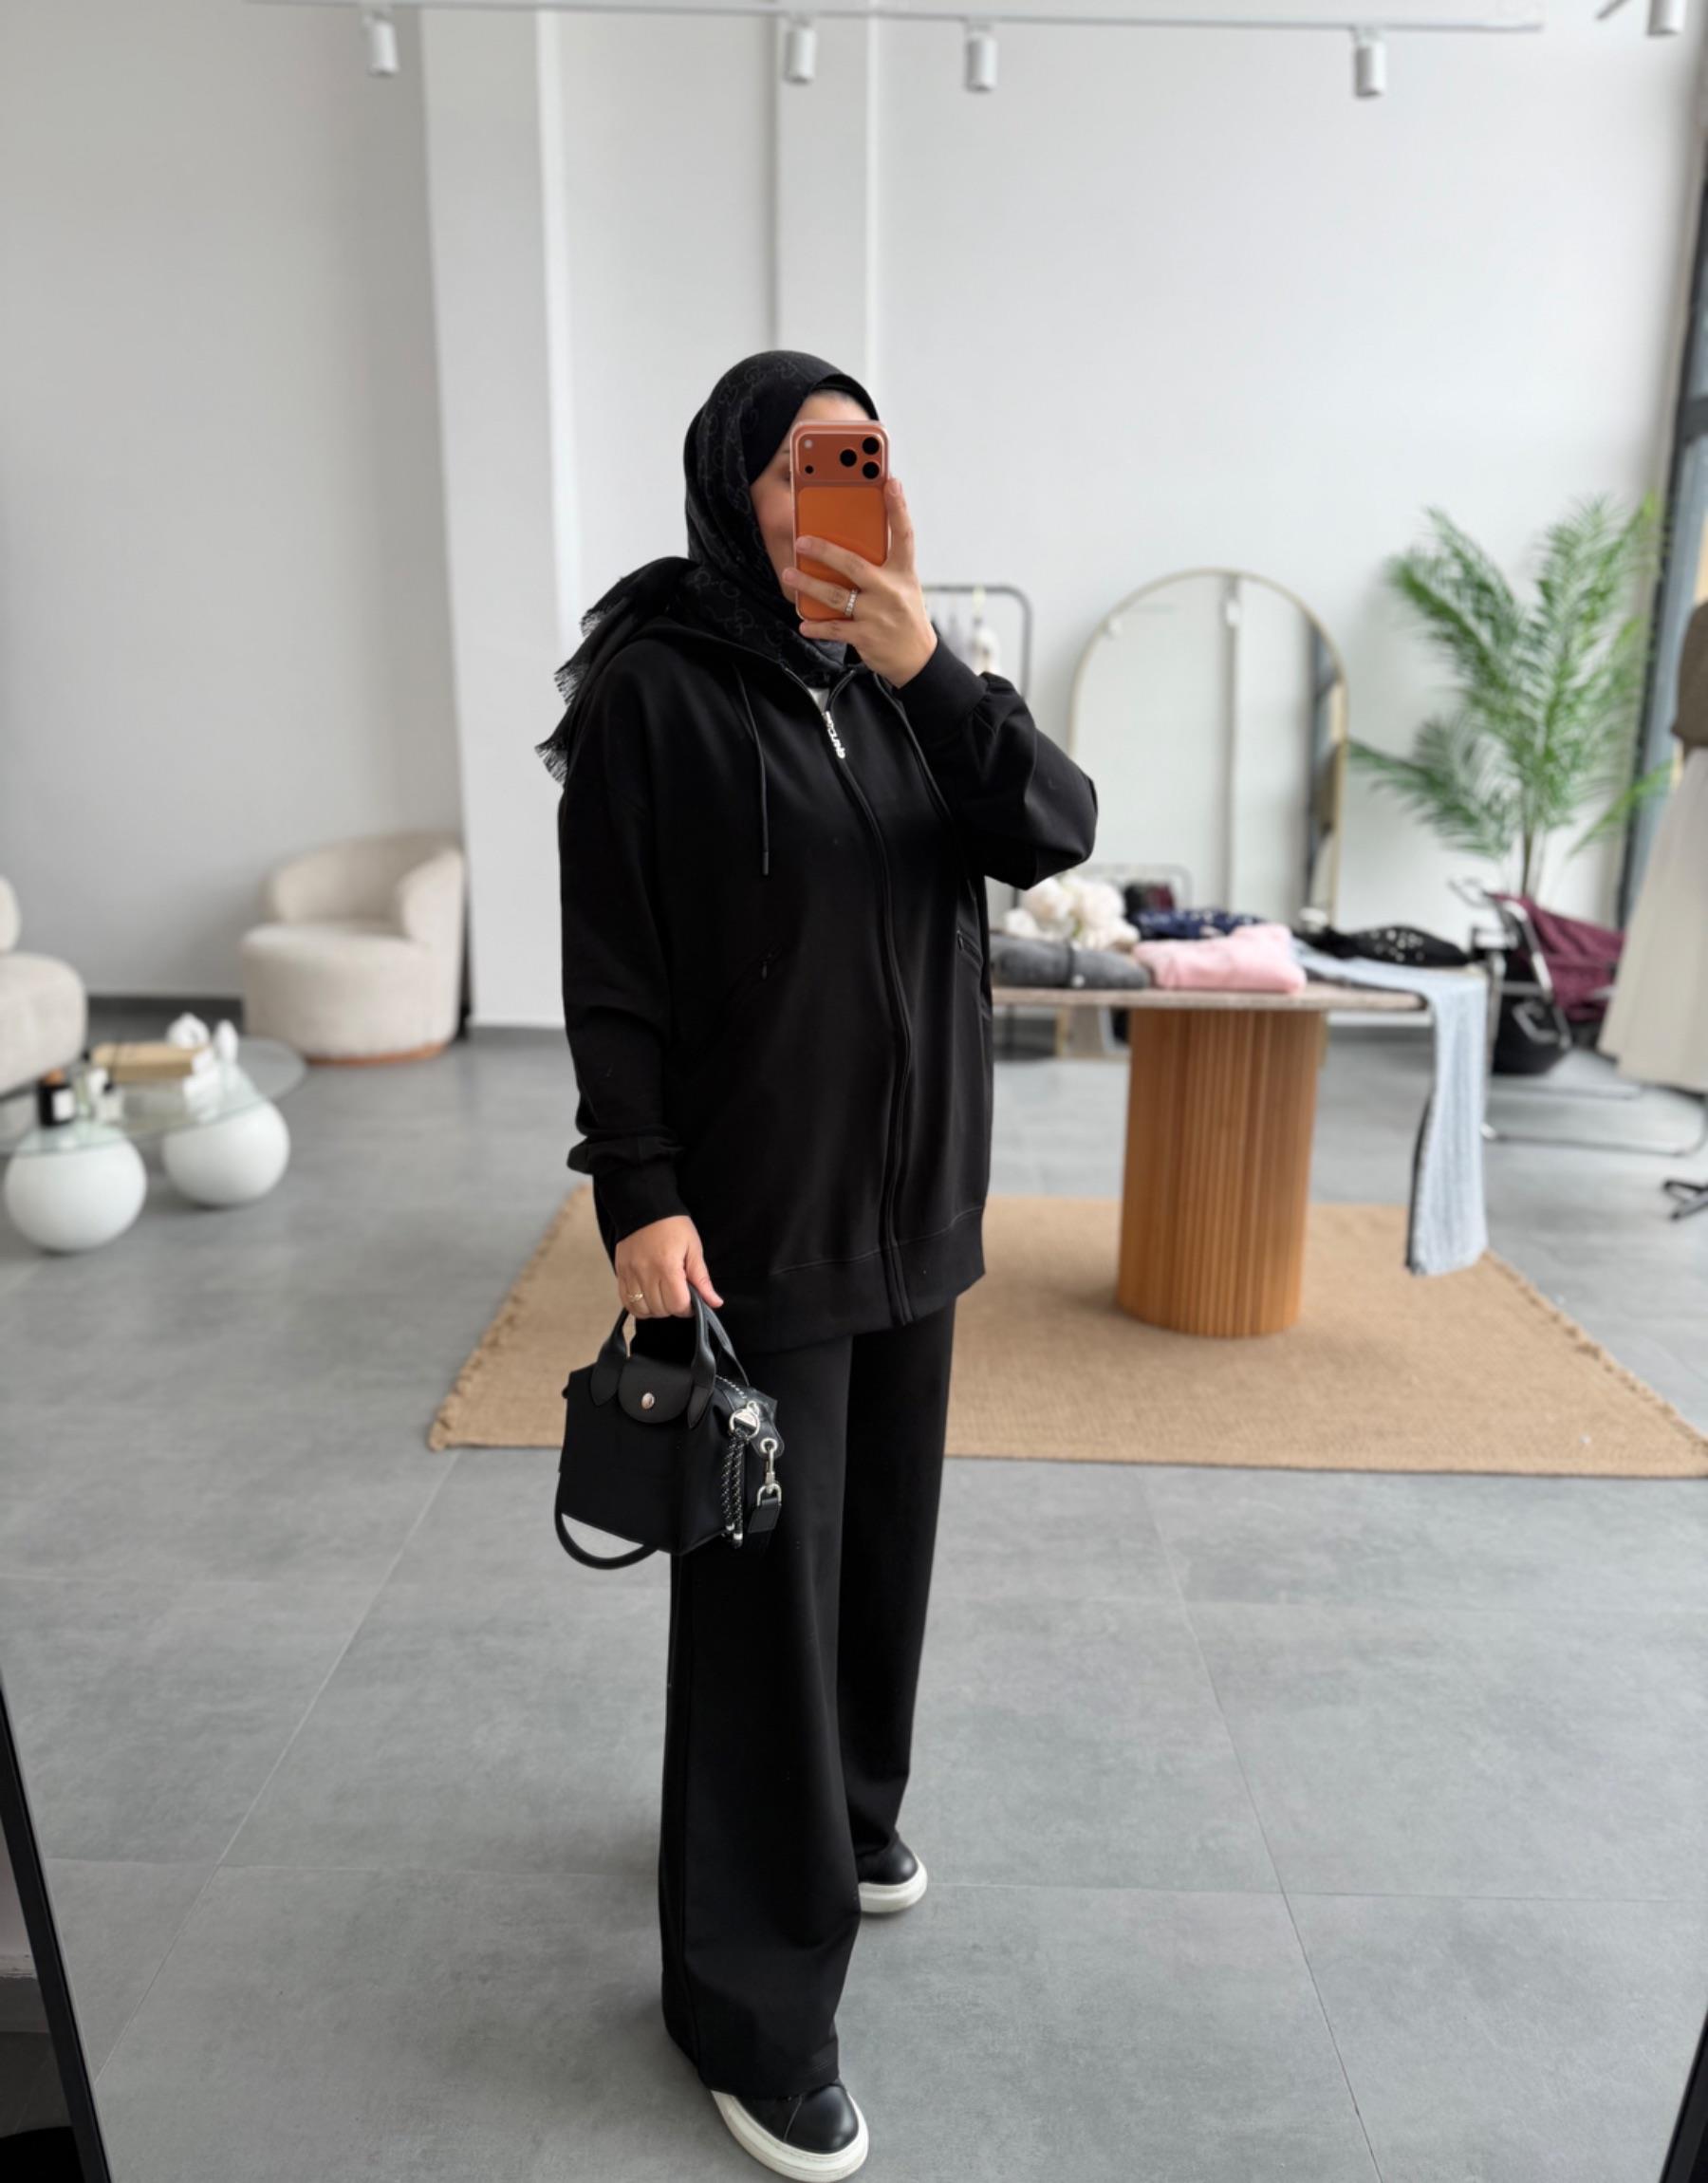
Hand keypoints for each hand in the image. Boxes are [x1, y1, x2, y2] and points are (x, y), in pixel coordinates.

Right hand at [615, 1214, 722, 1319]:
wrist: (644, 1206)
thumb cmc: (673, 1226)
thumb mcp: (693, 1248)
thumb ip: (702, 1279)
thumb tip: (715, 1303)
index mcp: (667, 1266)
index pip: (677, 1304)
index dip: (688, 1308)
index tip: (692, 1301)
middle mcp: (645, 1273)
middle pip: (660, 1309)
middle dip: (673, 1308)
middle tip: (679, 1296)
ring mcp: (630, 1274)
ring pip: (642, 1310)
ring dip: (656, 1309)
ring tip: (663, 1297)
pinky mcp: (620, 1273)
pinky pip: (626, 1302)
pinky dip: (638, 1307)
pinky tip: (648, 1298)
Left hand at [782, 475, 938, 687]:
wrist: (917, 658)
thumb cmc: (905, 615)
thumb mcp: (903, 586)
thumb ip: (882, 566)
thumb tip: (847, 546)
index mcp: (903, 573)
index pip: (903, 534)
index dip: (898, 507)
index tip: (890, 482)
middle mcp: (890, 590)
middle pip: (854, 564)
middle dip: (824, 551)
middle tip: (801, 541)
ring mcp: (877, 614)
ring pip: (835, 596)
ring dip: (808, 585)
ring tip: (789, 575)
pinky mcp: (866, 636)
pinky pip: (834, 628)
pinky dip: (816, 626)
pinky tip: (803, 622)